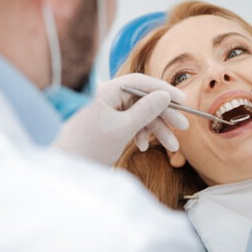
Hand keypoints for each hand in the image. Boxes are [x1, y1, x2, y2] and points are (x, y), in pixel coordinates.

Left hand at [53, 73, 188, 165]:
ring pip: (140, 114)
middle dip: (163, 115)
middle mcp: (108, 97)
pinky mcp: (109, 124)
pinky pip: (131, 124)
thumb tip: (164, 95)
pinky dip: (141, 134)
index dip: (163, 90)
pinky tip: (142, 147)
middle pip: (143, 99)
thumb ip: (145, 111)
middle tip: (183, 126)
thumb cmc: (90, 148)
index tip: (183, 100)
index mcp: (107, 91)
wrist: (68, 169)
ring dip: (156, 129)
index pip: (140, 82)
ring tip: (172, 147)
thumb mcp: (122, 129)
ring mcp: (109, 111)